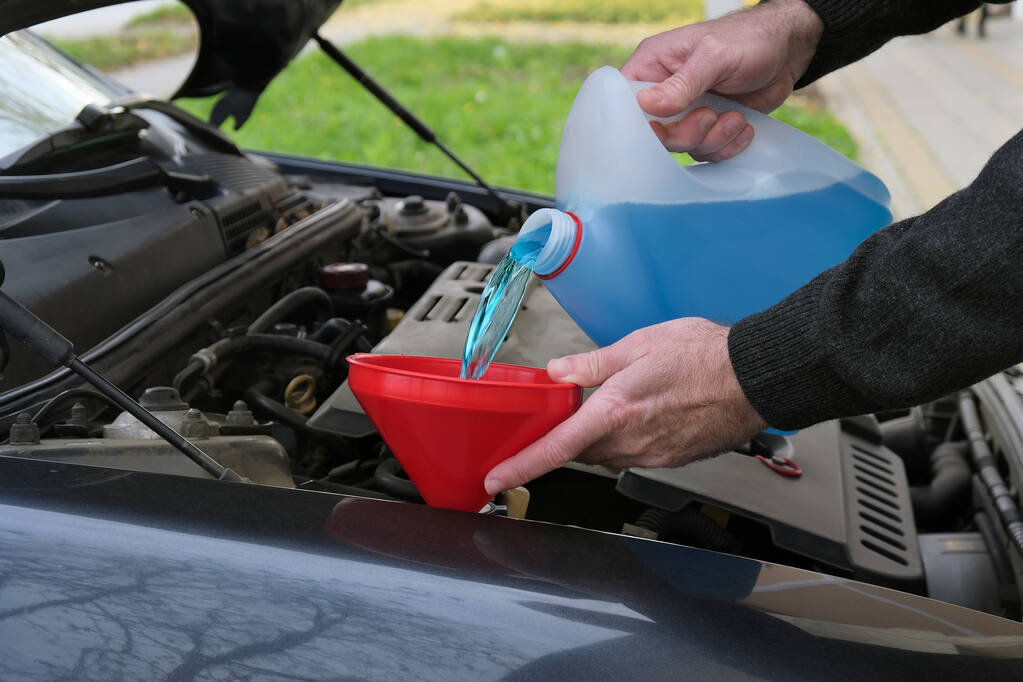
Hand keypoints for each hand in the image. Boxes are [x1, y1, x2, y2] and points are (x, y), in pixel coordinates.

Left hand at [484, 318, 767, 494]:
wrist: (756, 377)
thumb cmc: (705, 356)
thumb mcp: (639, 344)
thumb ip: (591, 363)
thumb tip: (559, 371)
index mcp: (615, 412)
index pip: (555, 448)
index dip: (521, 466)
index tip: (496, 478)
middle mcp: (631, 441)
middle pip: (579, 452)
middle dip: (566, 438)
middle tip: (564, 414)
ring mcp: (653, 454)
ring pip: (606, 455)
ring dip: (598, 437)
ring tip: (613, 405)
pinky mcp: (671, 459)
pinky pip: (634, 455)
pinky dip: (626, 440)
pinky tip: (642, 414)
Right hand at [621, 0, 822, 160]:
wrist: (788, 49)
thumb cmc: (748, 38)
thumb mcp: (714, 56)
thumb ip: (681, 84)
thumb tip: (645, 106)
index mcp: (653, 66)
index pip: (625, 102)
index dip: (638, 122)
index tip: (663, 126)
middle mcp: (665, 92)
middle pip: (655, 134)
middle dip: (686, 133)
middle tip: (711, 116)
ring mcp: (687, 112)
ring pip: (684, 147)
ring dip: (713, 139)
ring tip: (736, 118)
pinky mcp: (709, 127)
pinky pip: (707, 152)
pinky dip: (727, 146)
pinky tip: (744, 127)